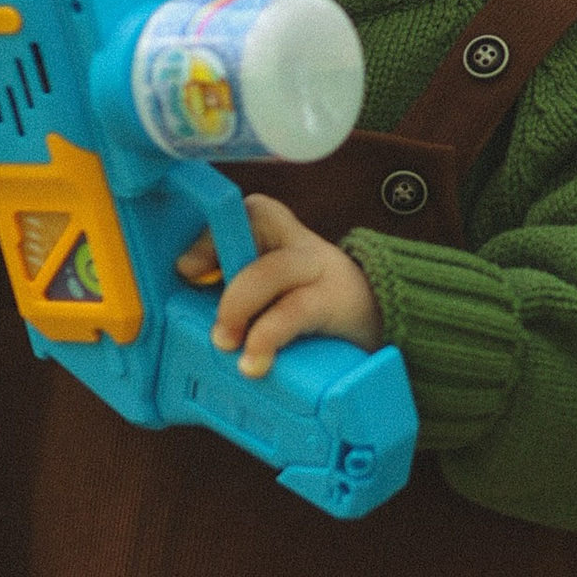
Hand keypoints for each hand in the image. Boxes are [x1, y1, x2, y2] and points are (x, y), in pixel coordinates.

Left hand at [175, 193, 383, 375]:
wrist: (390, 328)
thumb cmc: (318, 316)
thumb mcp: (279, 297)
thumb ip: (242, 300)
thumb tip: (186, 327)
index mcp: (284, 238)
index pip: (247, 214)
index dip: (211, 236)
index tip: (186, 270)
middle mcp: (301, 245)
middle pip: (257, 228)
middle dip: (220, 274)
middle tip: (211, 325)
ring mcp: (321, 269)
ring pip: (272, 269)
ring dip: (239, 306)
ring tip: (228, 345)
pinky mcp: (336, 303)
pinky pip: (296, 310)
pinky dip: (268, 336)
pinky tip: (256, 362)